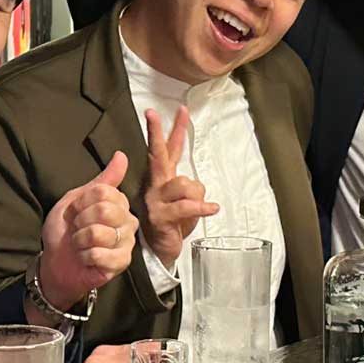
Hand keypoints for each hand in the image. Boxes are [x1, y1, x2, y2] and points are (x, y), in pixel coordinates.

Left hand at [38, 152, 137, 309]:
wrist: (56, 262)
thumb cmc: (65, 231)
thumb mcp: (75, 200)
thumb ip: (101, 181)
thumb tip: (122, 156)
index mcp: (118, 202)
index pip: (103, 192)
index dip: (81, 203)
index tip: (75, 213)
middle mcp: (128, 220)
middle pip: (104, 210)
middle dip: (80, 222)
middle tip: (77, 230)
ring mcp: (127, 242)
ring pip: (99, 233)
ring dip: (80, 240)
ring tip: (81, 245)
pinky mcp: (122, 262)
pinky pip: (99, 254)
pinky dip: (84, 256)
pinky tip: (86, 259)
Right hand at [140, 108, 217, 272]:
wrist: (161, 252)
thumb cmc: (173, 224)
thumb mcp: (184, 201)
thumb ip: (189, 186)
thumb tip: (195, 184)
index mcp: (162, 180)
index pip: (168, 150)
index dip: (174, 130)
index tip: (180, 109)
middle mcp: (156, 186)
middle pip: (157, 154)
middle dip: (155, 132)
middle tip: (151, 113)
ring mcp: (156, 201)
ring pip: (182, 183)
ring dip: (197, 195)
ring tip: (201, 207)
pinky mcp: (161, 217)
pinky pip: (186, 206)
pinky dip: (202, 207)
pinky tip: (212, 208)